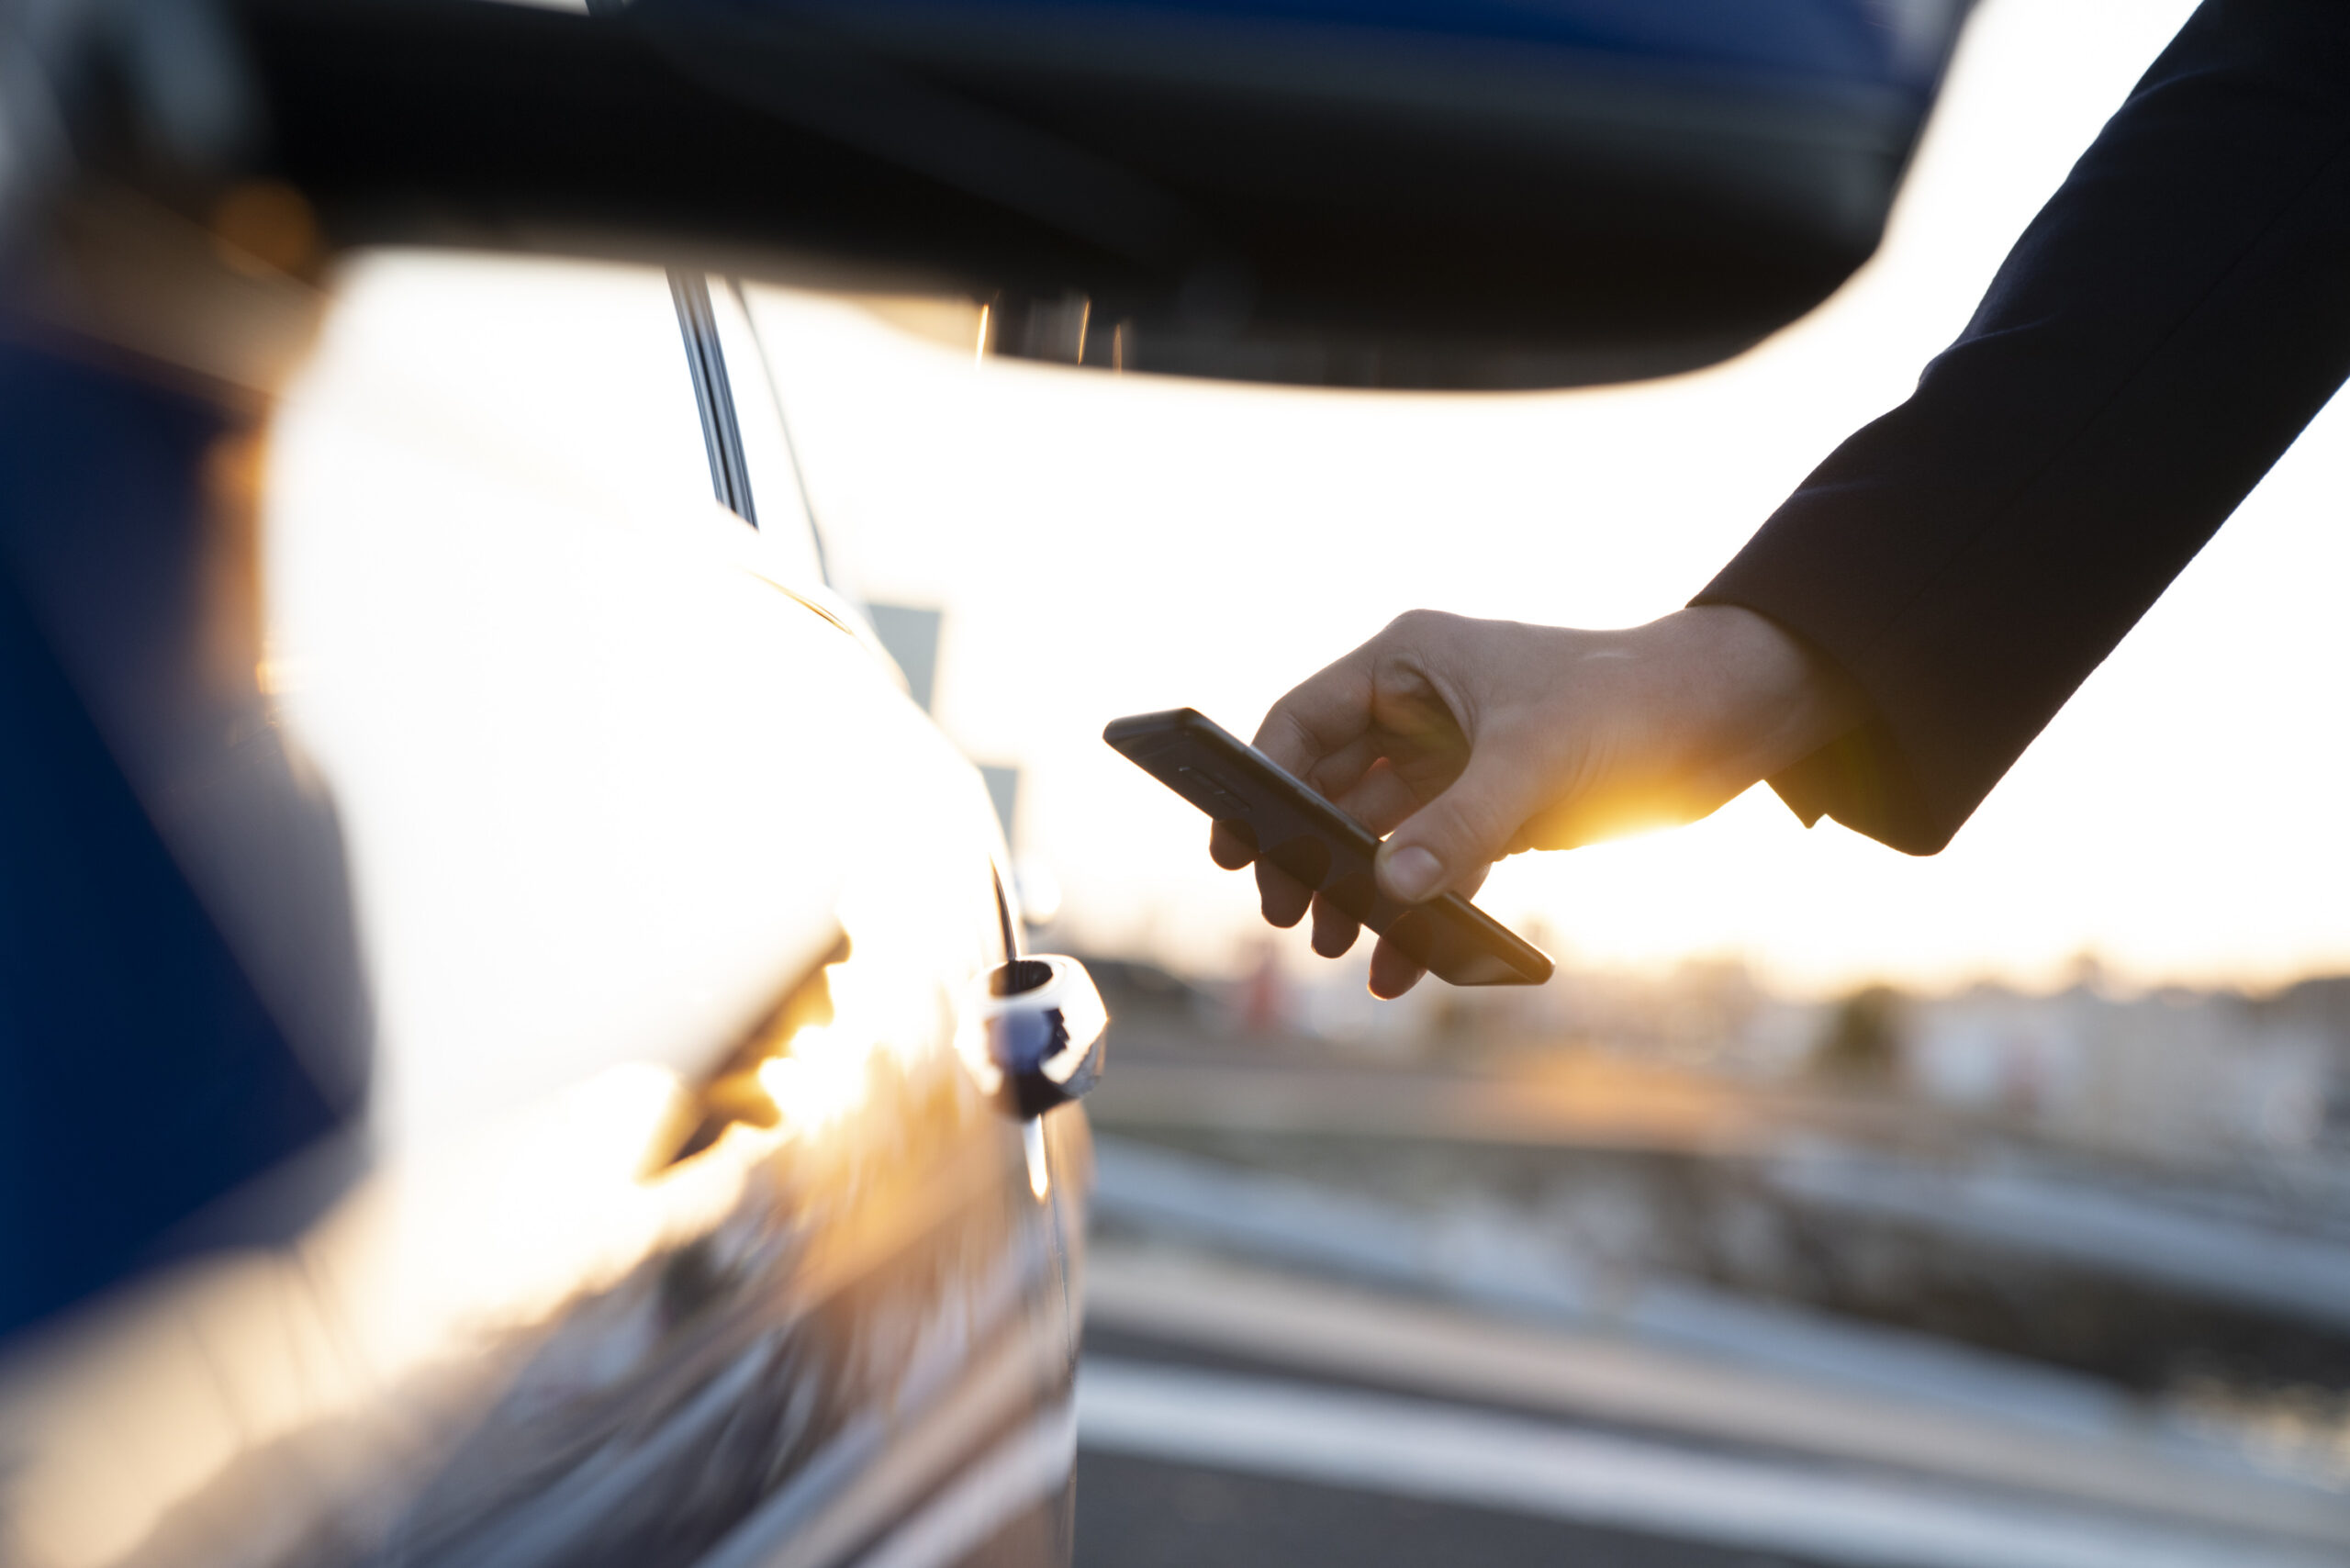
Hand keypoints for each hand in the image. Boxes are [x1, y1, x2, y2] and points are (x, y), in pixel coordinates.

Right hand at [1208, 605, 1865, 996]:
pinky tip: (1401, 965)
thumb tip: (1390, 892)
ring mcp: (1457, 761)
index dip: (1260, 782)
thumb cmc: (1630, 701)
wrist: (1731, 719)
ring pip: (1381, 836)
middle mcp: (1422, 707)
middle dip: (1308, 853)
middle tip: (1288, 914)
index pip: (1303, 721)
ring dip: (1359, 892)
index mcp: (1410, 662)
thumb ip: (1459, 827)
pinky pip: (1436, 866)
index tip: (1234, 846)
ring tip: (1339, 948)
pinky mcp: (1498, 808)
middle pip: (1331, 787)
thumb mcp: (1536, 761)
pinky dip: (1417, 911)